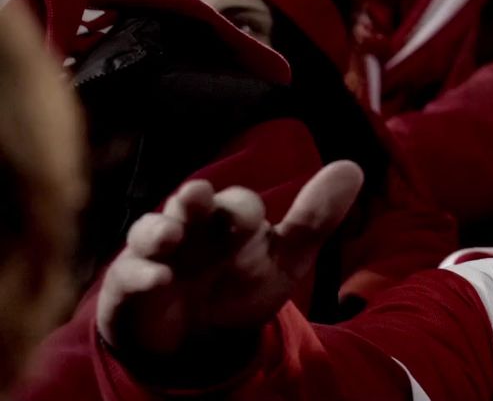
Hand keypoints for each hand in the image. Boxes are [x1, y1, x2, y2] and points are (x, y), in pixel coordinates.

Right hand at [97, 162, 362, 365]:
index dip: (244, 210)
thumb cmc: (241, 283)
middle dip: (193, 200)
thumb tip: (353, 167)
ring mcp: (158, 254)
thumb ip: (315, 218)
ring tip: (169, 236)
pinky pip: (131, 276)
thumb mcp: (286, 257)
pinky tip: (158, 279)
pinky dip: (142, 276)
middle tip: (197, 196)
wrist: (198, 334)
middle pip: (191, 205)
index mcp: (230, 220)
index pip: (239, 205)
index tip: (252, 221)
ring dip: (159, 230)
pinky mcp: (131, 283)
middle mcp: (192, 228)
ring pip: (152, 232)